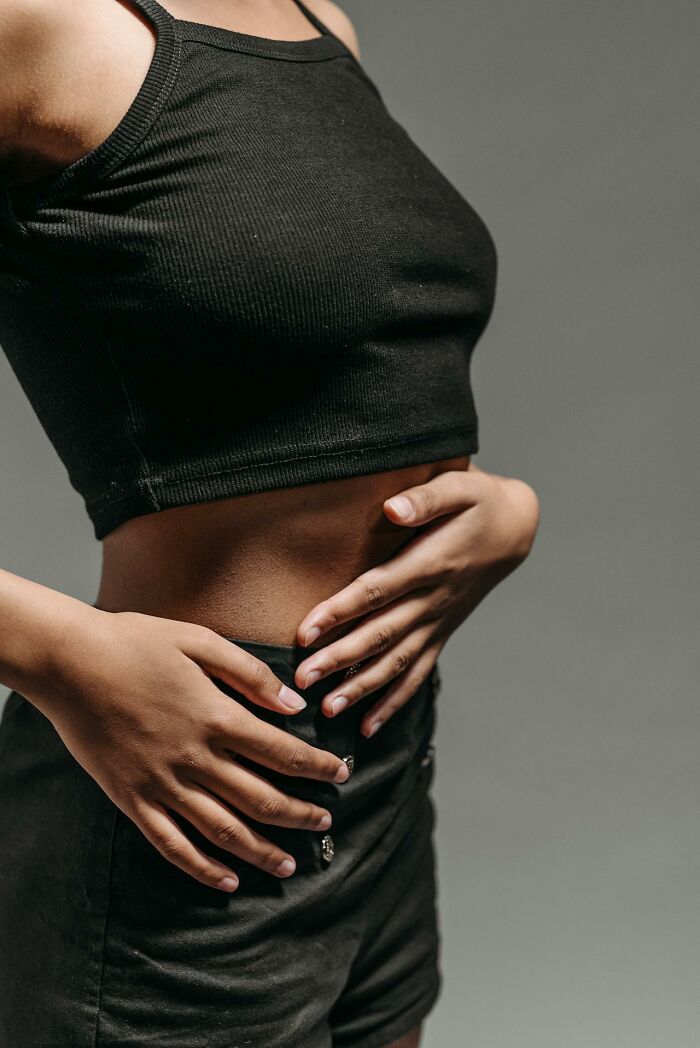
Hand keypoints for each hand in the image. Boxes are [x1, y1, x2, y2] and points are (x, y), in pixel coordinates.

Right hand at [26, 608, 349, 891]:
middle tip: (326, 824)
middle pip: (261, 797)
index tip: (341, 775)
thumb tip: (295, 704)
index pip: (283, 752)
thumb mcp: (199, 641)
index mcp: (216, 715)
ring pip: (223, 830)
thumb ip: (250, 674)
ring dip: (261, 851)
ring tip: (290, 866)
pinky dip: (201, 868)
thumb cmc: (134, 643)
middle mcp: (195, 757)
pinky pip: (172, 844)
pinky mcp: (131, 799)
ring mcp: (162, 783)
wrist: (68, 663)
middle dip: (300, 814)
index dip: (318, 767)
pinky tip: (226, 881)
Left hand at [294, 464, 539, 736]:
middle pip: (380, 635)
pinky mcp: (441, 632)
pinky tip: (369, 727)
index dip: (340, 611)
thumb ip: (425, 497)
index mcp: (429, 564)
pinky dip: (394, 701)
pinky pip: (417, 673)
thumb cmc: (480, 502)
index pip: (376, 592)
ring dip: (361, 687)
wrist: (514, 528)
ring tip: (328, 710)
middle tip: (303, 680)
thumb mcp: (459, 486)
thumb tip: (392, 508)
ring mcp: (437, 622)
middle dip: (339, 659)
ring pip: (396, 662)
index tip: (306, 631)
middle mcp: (432, 600)